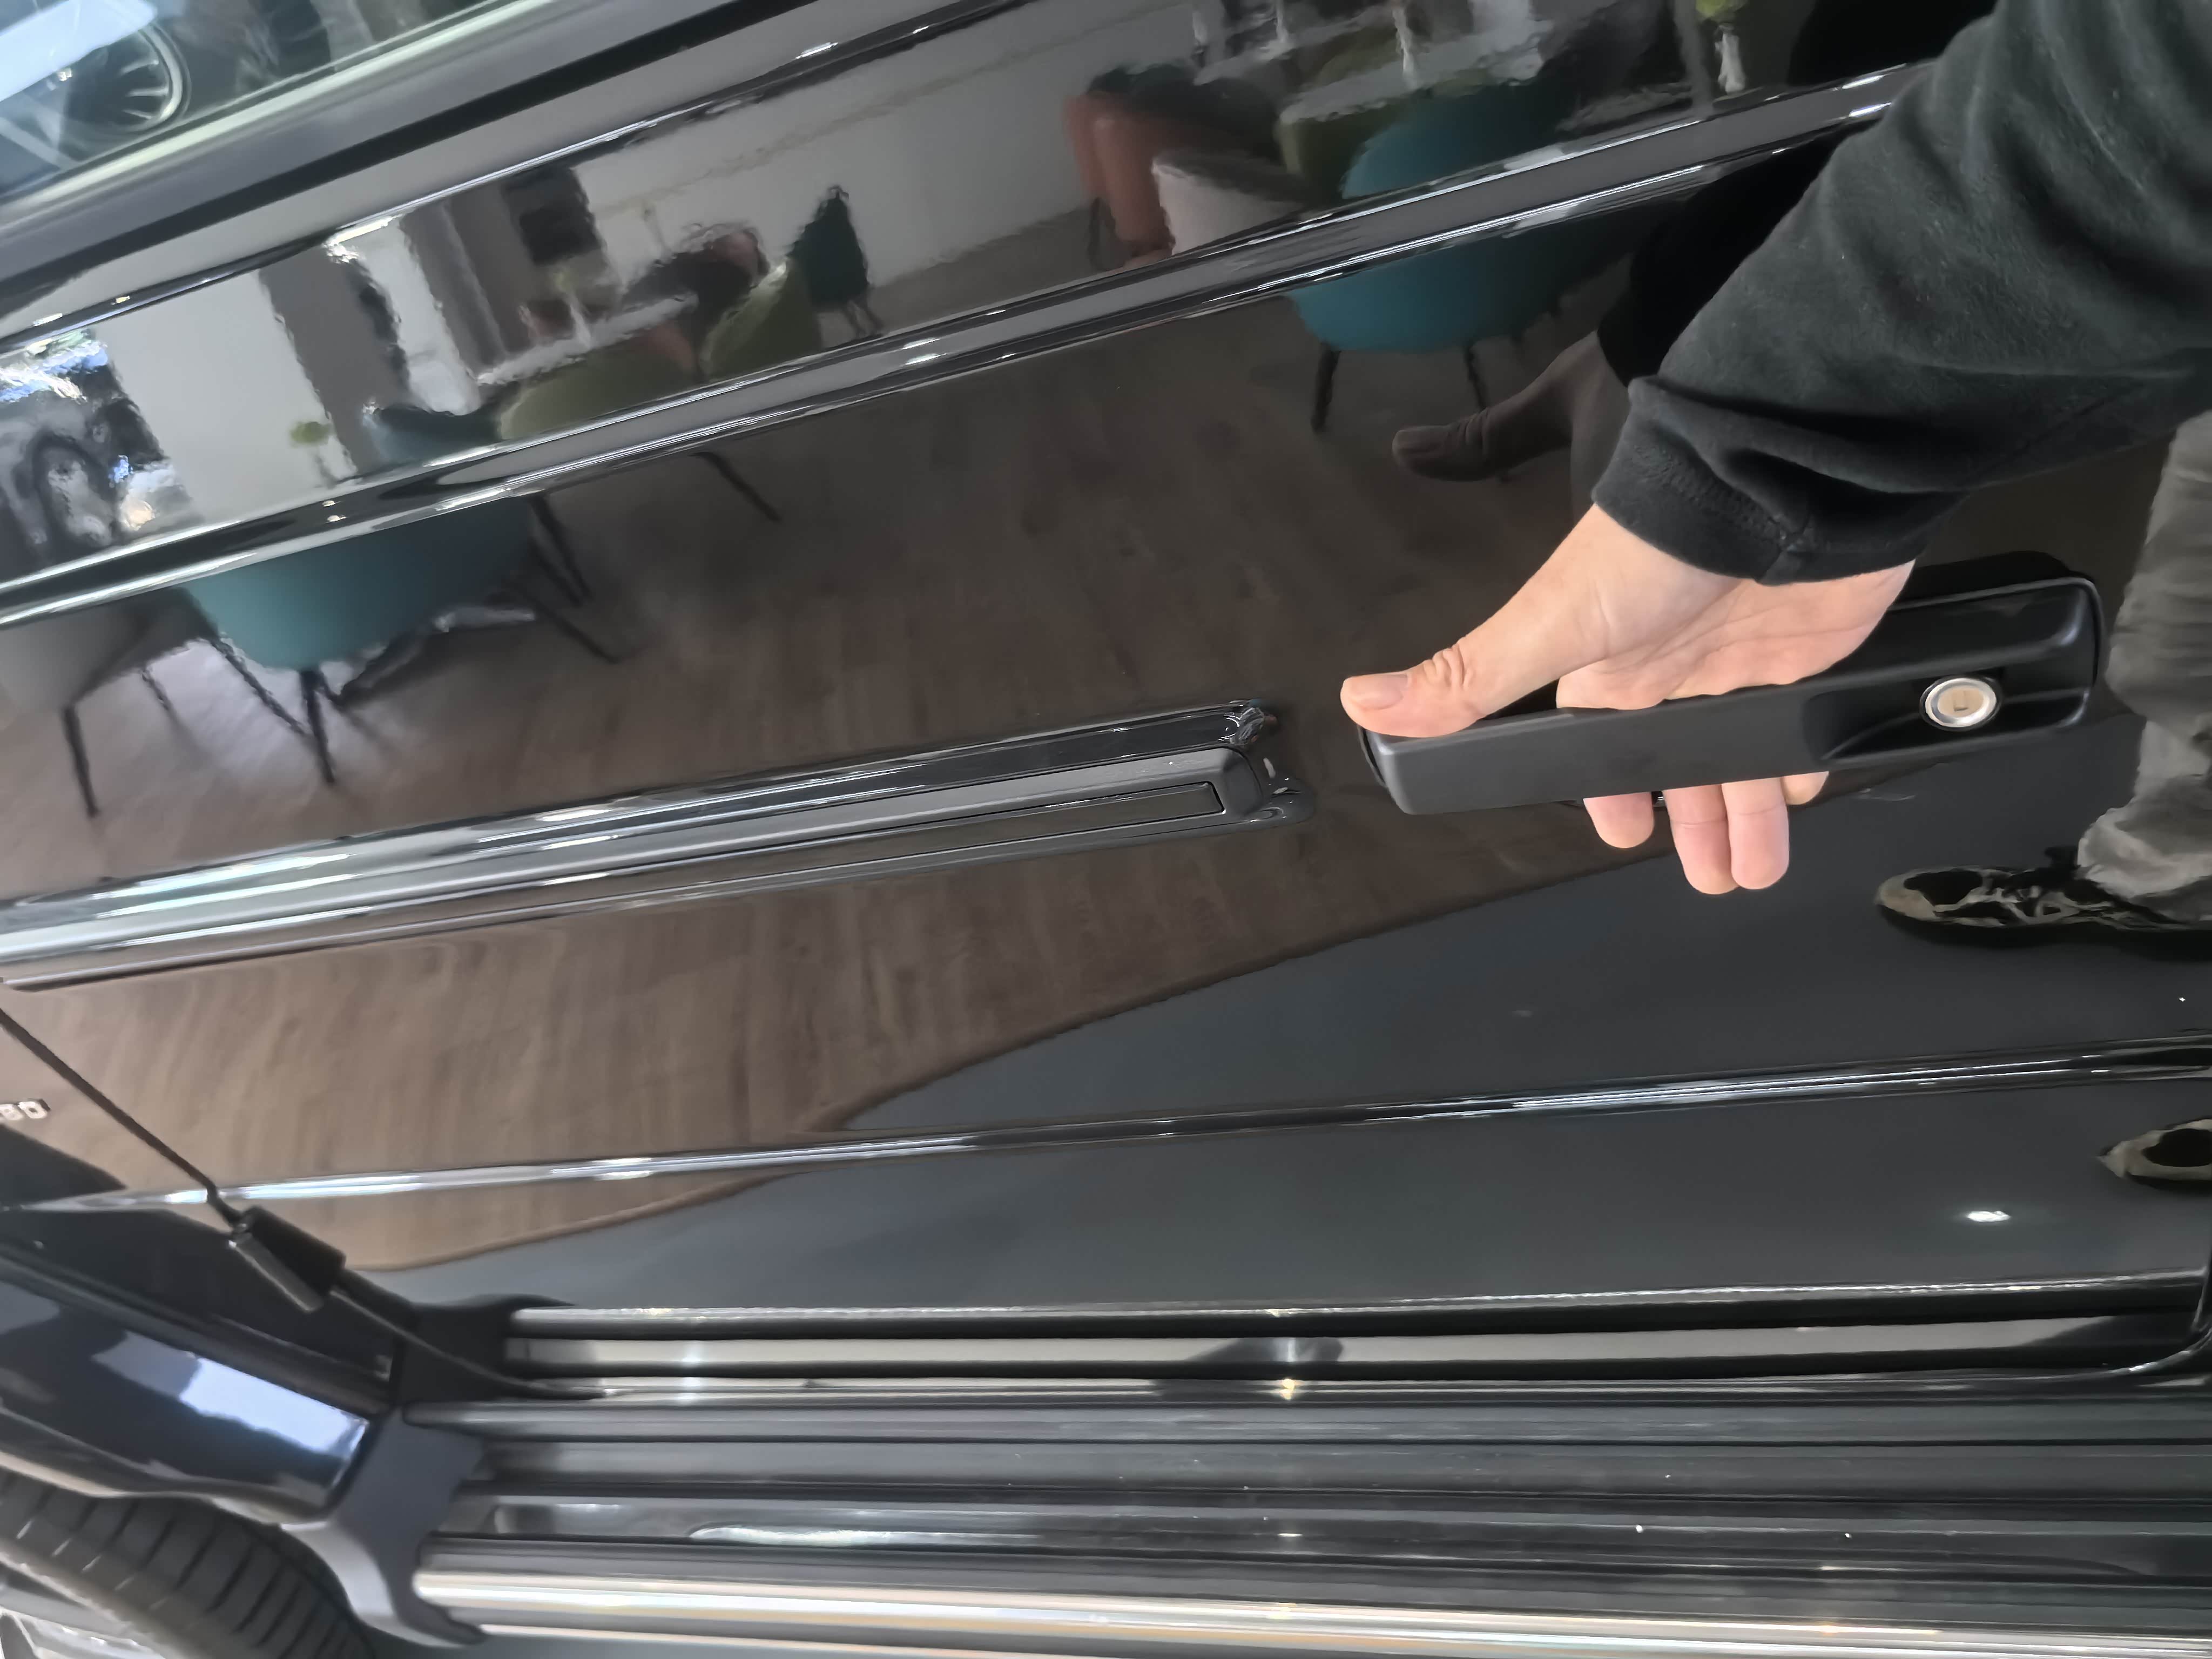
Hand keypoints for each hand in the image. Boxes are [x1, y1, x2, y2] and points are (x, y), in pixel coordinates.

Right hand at [1340, 506, 1913, 892]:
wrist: (1776, 492)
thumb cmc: (1660, 550)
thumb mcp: (1551, 623)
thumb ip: (1468, 675)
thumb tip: (1362, 699)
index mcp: (1602, 671)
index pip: (1601, 748)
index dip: (1613, 795)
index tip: (1622, 834)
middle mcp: (1669, 671)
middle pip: (1678, 767)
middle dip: (1690, 825)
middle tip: (1707, 876)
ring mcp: (1734, 665)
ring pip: (1741, 763)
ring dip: (1747, 820)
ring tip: (1752, 872)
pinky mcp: (1800, 657)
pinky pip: (1801, 725)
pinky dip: (1801, 763)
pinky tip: (1802, 794)